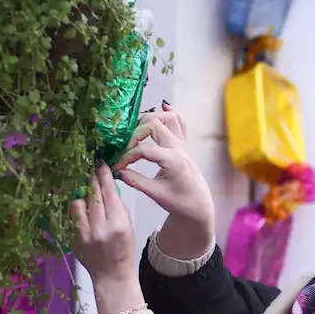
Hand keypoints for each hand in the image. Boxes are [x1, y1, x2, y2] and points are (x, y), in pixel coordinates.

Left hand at [71, 164, 143, 313]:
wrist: (111, 274)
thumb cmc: (123, 248)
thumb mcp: (128, 224)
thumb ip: (117, 205)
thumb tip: (107, 184)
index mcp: (118, 223)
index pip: (109, 192)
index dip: (104, 174)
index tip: (101, 163)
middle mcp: (100, 228)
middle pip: (93, 194)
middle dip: (92, 178)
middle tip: (90, 167)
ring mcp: (84, 234)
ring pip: (78, 202)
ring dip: (81, 192)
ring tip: (85, 187)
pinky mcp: (73, 238)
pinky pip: (72, 215)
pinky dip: (76, 207)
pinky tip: (80, 203)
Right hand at [114, 104, 215, 258]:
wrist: (198, 205)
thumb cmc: (179, 202)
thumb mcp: (155, 194)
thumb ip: (135, 180)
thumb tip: (116, 171)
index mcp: (173, 160)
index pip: (144, 149)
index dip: (127, 156)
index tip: (118, 165)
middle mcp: (179, 147)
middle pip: (154, 124)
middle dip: (136, 132)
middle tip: (126, 146)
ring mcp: (183, 143)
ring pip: (168, 117)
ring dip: (151, 119)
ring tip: (137, 132)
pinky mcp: (184, 144)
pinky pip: (180, 122)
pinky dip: (170, 113)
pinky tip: (161, 109)